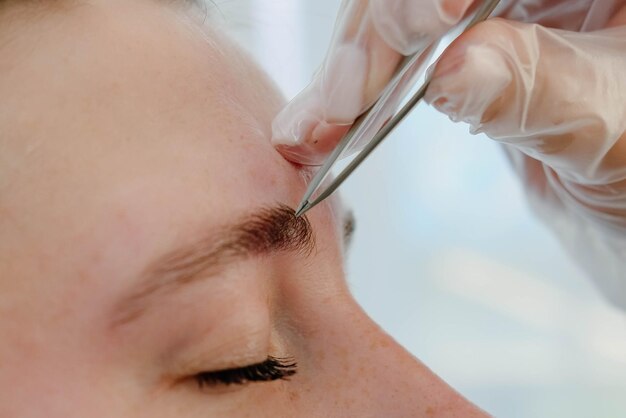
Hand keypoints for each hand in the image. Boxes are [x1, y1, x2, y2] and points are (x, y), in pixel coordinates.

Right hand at [272, 0, 625, 306]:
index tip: (431, 23)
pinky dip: (364, 86)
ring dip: (356, 65)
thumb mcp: (612, 131)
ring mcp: (502, 13)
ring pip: (405, 14)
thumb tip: (450, 70)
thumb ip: (537, 92)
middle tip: (345, 97)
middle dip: (384, 29)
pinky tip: (329, 115)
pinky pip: (406, 52)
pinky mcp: (472, 49)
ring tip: (318, 121)